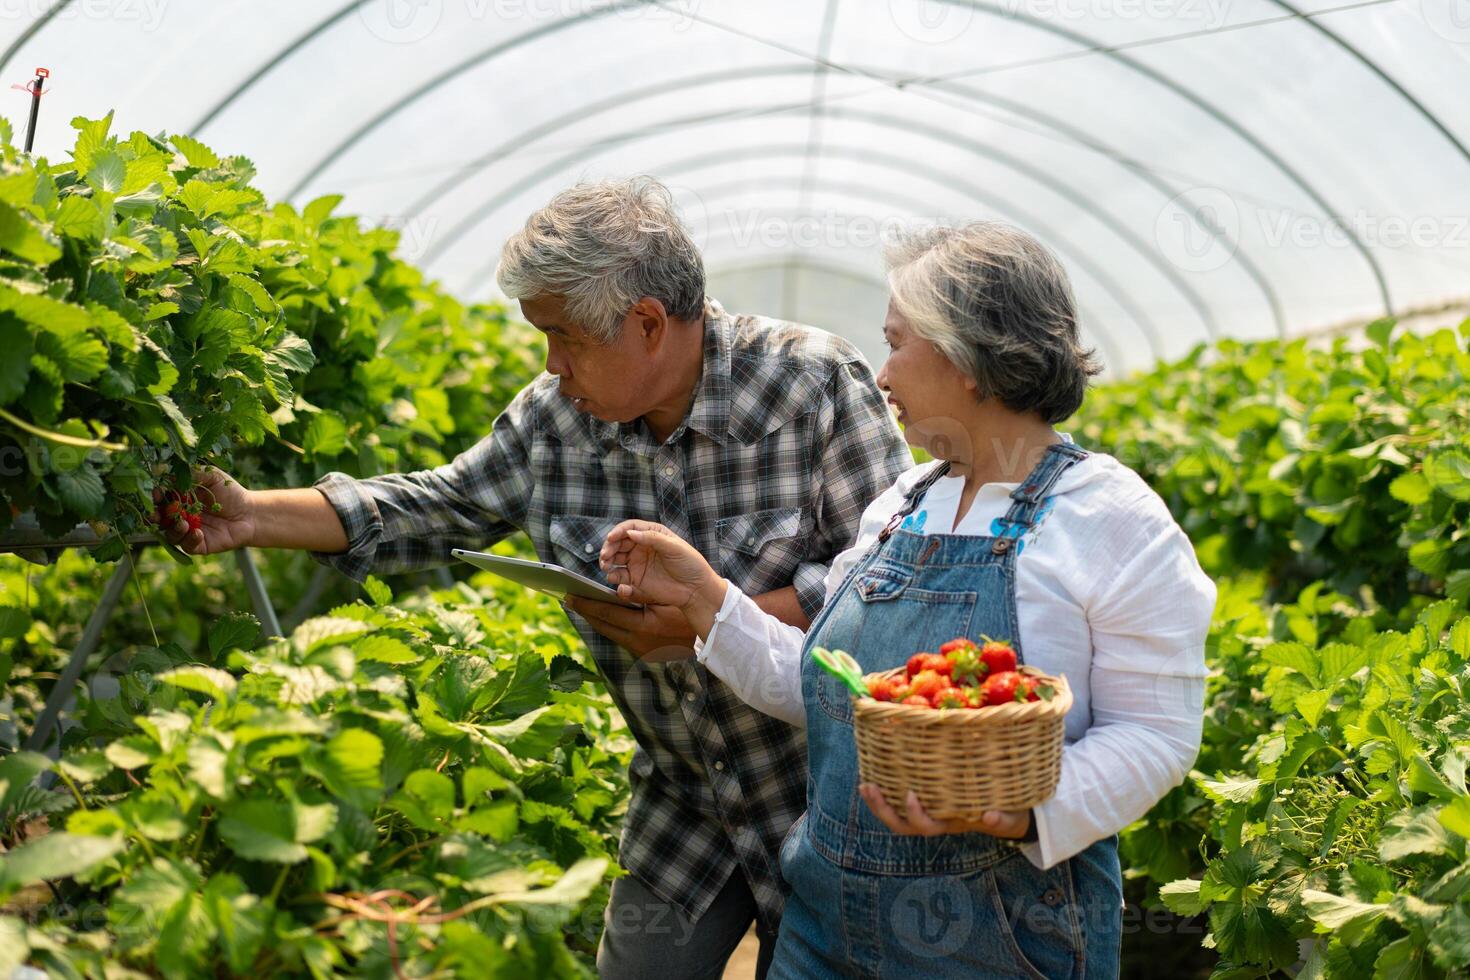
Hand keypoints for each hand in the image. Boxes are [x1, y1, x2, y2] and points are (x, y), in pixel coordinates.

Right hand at [152, 466, 254, 555]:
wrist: (250, 513)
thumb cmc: (230, 492)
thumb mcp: (211, 476)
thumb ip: (191, 473)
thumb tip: (165, 469)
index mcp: (178, 498)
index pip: (159, 499)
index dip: (154, 496)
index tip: (155, 493)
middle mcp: (179, 516)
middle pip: (158, 519)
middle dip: (154, 517)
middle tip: (155, 514)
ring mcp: (188, 531)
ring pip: (170, 534)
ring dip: (173, 529)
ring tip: (183, 523)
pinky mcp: (198, 545)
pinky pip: (187, 546)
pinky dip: (189, 540)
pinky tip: (198, 533)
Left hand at [562, 595, 698, 661]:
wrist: (707, 632)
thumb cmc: (686, 609)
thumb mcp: (663, 599)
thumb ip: (638, 594)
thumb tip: (614, 590)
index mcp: (643, 626)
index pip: (606, 613)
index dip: (586, 604)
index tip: (569, 596)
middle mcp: (638, 642)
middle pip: (603, 626)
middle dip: (585, 612)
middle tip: (568, 600)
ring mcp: (641, 650)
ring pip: (609, 632)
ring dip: (595, 619)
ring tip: (581, 606)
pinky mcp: (644, 653)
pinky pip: (619, 636)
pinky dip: (609, 625)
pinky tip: (602, 615)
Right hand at [598, 520, 722, 616]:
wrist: (696, 590)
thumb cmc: (690, 564)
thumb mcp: (674, 547)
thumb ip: (653, 538)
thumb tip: (631, 533)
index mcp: (652, 534)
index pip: (630, 528)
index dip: (618, 531)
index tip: (611, 538)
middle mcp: (642, 546)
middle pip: (618, 542)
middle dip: (609, 547)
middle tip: (605, 555)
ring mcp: (637, 563)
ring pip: (615, 558)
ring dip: (607, 560)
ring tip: (605, 565)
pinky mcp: (636, 580)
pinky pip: (619, 576)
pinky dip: (613, 576)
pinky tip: (613, 577)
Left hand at [858, 783, 1030, 838]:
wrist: (1006, 813)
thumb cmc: (1006, 813)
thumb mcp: (1008, 818)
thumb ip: (1001, 820)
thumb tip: (990, 816)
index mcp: (951, 824)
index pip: (927, 826)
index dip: (916, 814)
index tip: (910, 794)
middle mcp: (935, 819)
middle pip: (902, 825)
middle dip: (883, 810)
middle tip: (868, 787)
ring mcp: (929, 809)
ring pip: (896, 815)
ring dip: (878, 801)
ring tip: (864, 783)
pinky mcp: (927, 796)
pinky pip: (900, 797)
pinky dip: (887, 786)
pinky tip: (877, 767)